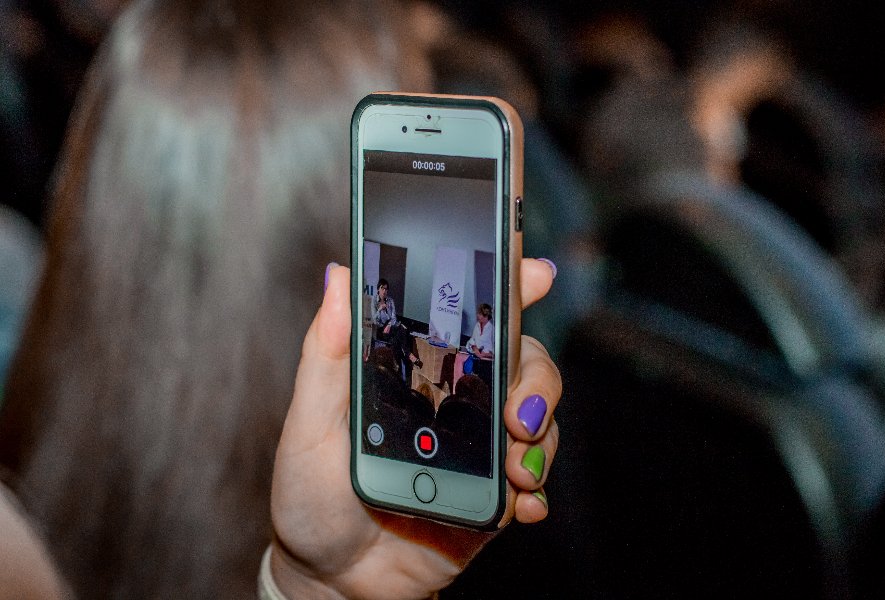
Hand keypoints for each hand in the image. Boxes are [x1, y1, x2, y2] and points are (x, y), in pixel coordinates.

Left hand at [269, 258, 559, 599]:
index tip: (537, 271)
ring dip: (541, 437)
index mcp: (418, 373)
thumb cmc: (311, 492)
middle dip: (538, 380)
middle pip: (524, 365)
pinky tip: (522, 503)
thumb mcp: (309, 421)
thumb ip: (326, 354)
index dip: (511, 287)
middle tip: (519, 412)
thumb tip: (337, 275)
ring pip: (539, 419)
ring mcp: (479, 450)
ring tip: (517, 468)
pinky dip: (536, 490)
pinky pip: (533, 482)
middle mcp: (456, 403)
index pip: (470, 319)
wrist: (329, 576)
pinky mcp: (491, 497)